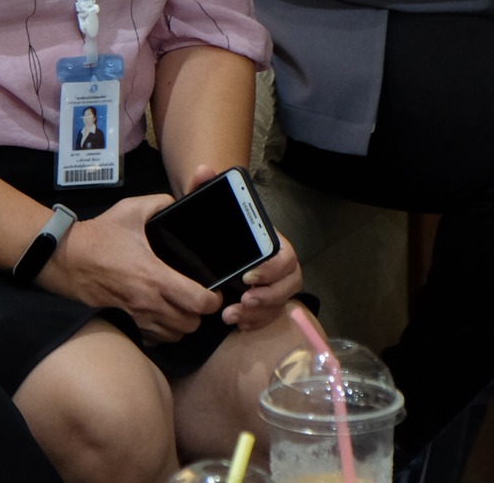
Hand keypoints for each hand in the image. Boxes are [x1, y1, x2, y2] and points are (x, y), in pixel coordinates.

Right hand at [37, 195, 220, 343]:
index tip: (213, 290)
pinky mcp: (125, 324)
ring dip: (182, 323)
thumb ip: (160, 203)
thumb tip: (178, 203)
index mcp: (155, 276)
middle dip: (200, 313)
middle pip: (191, 324)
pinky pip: (155, 339)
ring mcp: (136, 317)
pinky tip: (160, 315)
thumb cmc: (99, 236)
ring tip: (180, 306)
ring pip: (175, 335)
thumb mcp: (130, 210)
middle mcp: (149, 303)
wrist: (65, 258)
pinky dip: (162, 332)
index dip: (213, 299)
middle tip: (196, 296)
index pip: (199, 302)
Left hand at [173, 165, 304, 330]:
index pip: (286, 256)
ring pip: (279, 303)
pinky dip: (255, 322)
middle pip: (290, 284)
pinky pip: (268, 316)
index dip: (272, 269)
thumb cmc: (212, 221)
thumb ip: (204, 186)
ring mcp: (272, 284)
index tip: (247, 277)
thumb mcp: (206, 204)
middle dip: (268, 297)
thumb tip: (204, 169)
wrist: (206, 237)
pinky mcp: (264, 301)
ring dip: (258, 313)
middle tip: (242, 302)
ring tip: (231, 317)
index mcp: (271, 240)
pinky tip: (237, 323)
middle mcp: (277, 264)